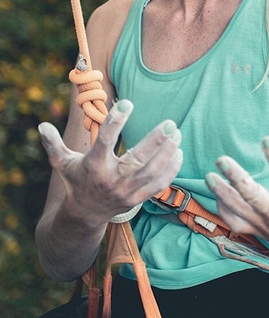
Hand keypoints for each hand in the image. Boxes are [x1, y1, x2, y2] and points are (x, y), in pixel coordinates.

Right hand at [38, 99, 182, 225]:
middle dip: (155, 141)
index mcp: (93, 165)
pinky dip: (171, 169)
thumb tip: (42, 125)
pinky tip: (178, 152)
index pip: (104, 140)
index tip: (127, 102)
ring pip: (152, 172)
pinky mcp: (138, 198)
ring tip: (176, 133)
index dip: (116, 121)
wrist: (84, 215)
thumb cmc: (75, 181)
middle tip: (169, 123)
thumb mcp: (61, 162)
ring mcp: (127, 191)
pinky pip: (159, 185)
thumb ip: (53, 143)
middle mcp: (112, 179)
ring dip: (167, 153)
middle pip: (137, 159)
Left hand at [205, 135, 268, 274]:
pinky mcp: (257, 233)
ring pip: (237, 210)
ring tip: (208, 176)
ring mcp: (264, 227)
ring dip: (221, 193)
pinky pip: (234, 223)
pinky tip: (214, 194)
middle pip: (252, 196)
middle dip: (236, 178)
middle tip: (221, 159)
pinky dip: (223, 209)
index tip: (266, 139)